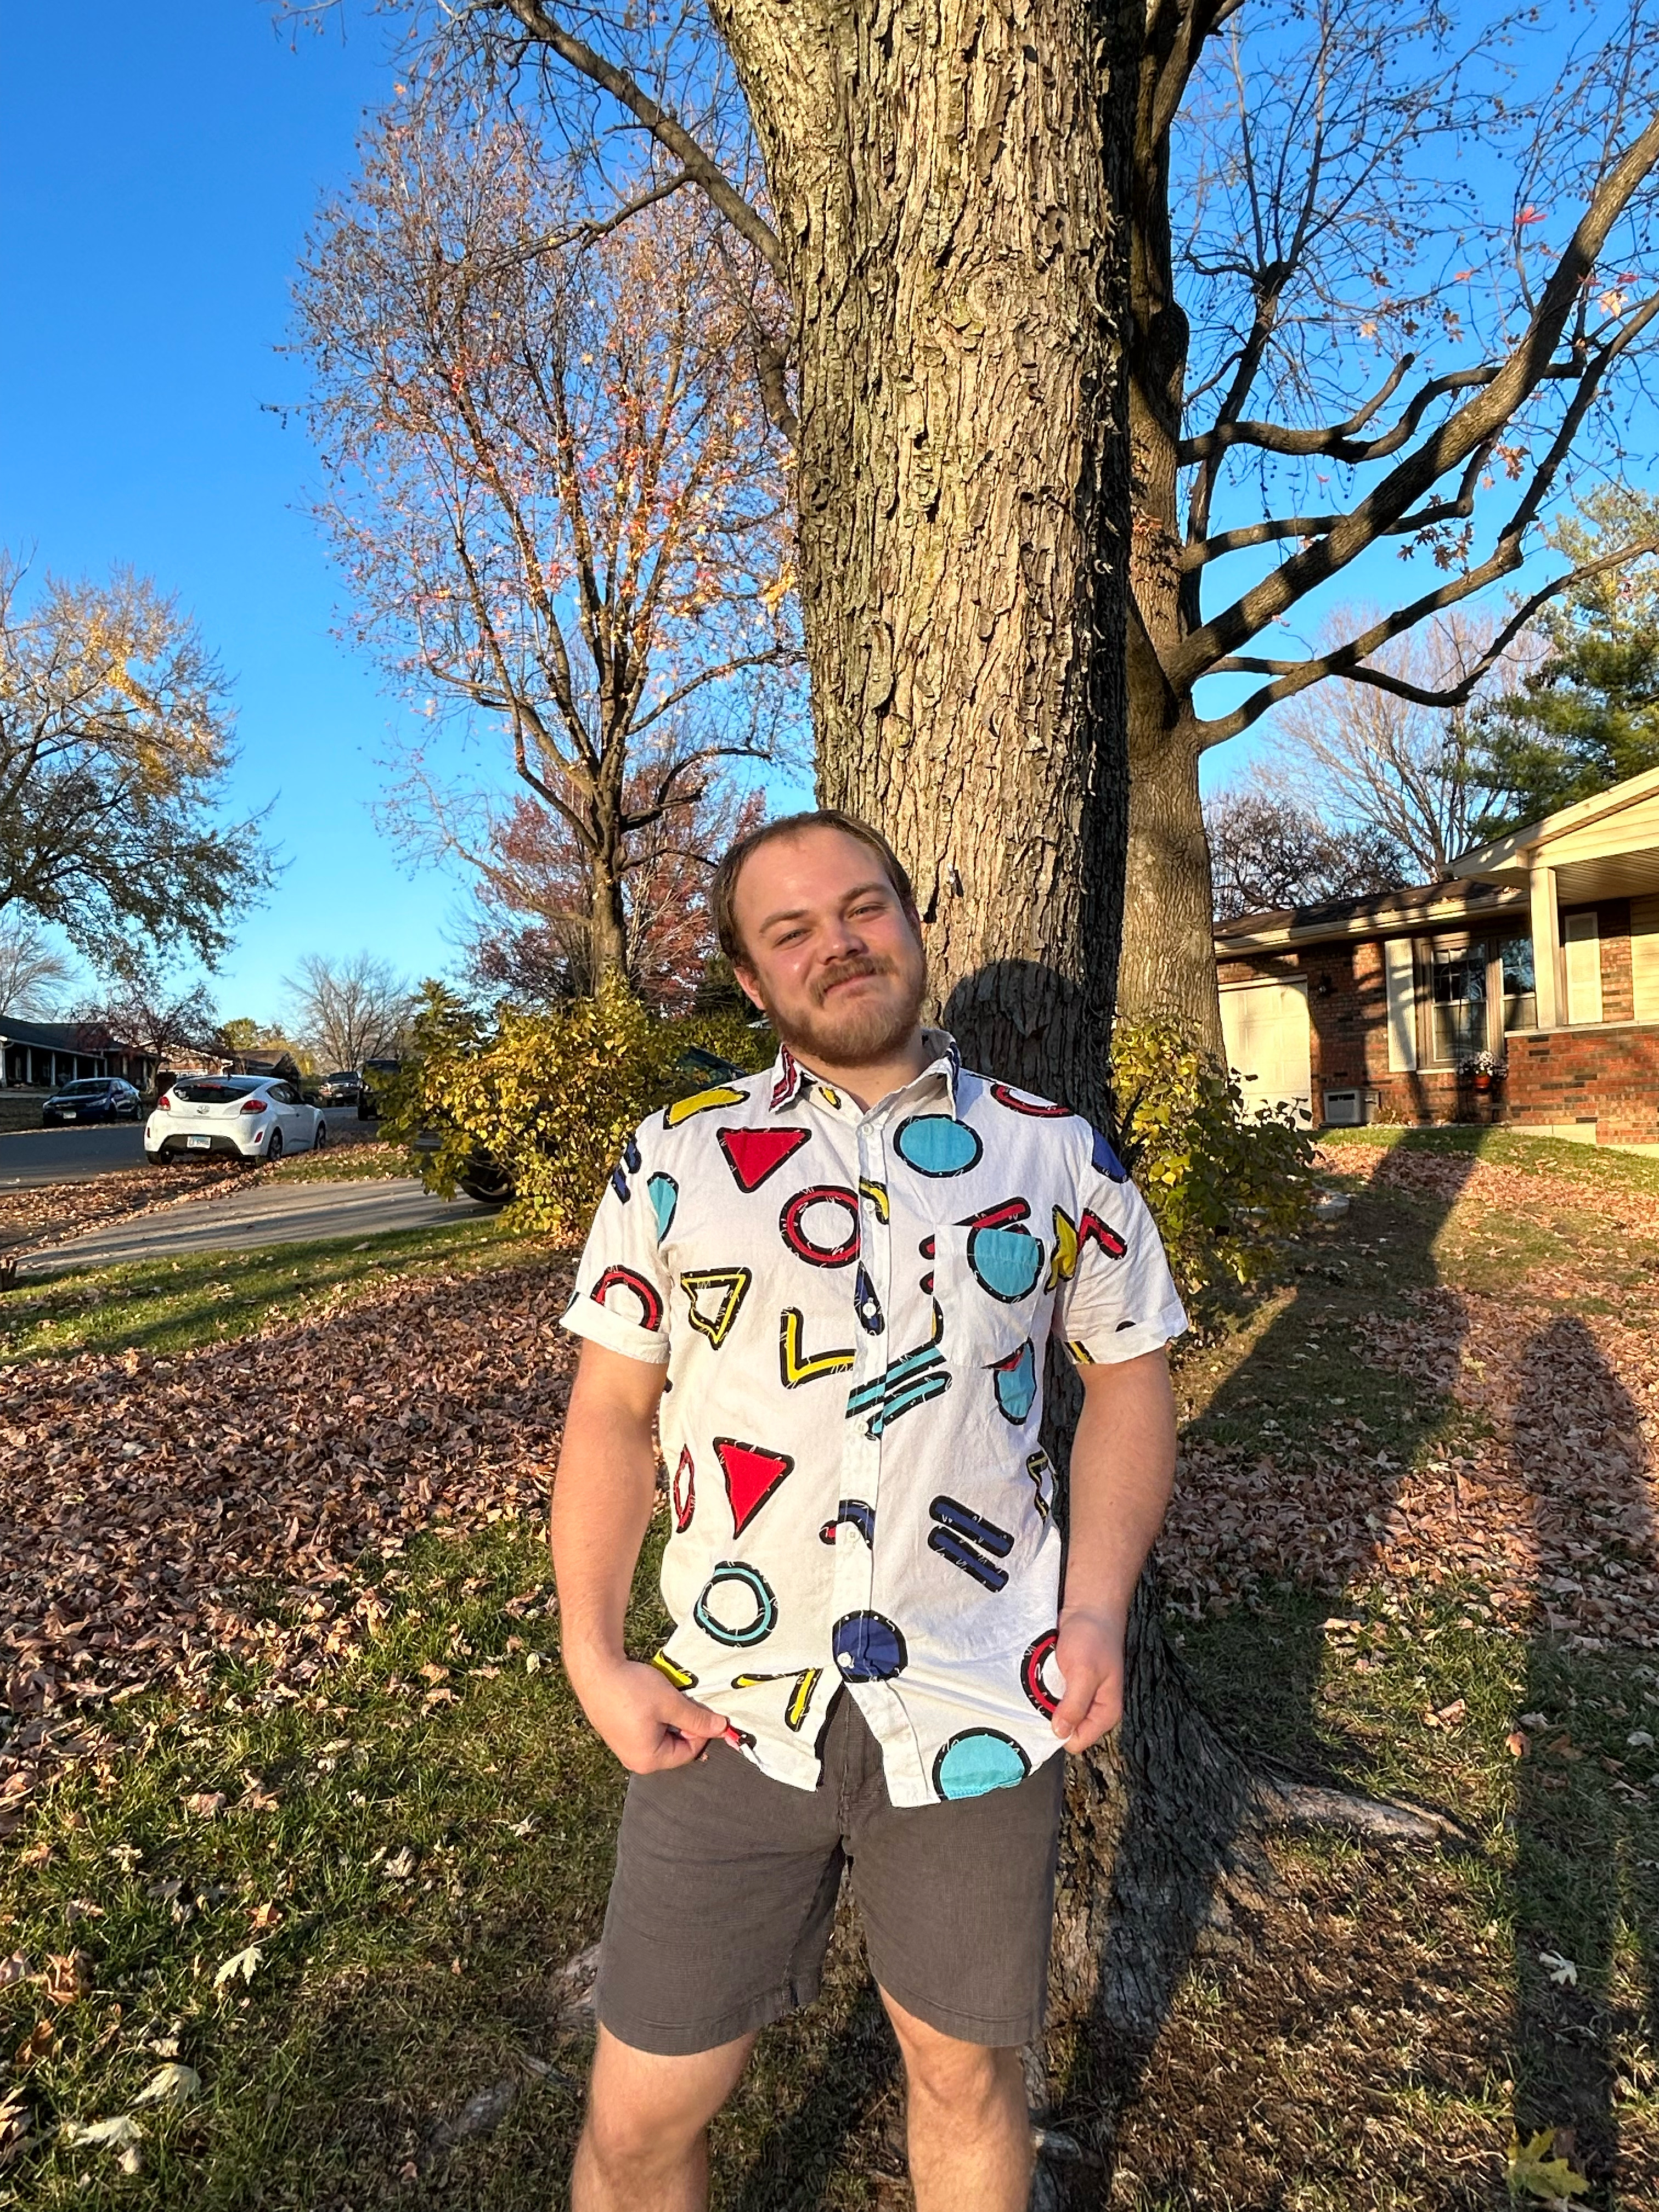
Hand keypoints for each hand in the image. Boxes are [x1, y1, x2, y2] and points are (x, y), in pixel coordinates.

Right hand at [570, 1654, 729, 1773]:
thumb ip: (698, 1719)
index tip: (705, 1709)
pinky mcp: (618, 1733)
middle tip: (684, 1701)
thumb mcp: (671, 1703)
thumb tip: (722, 1728)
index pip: (689, 1753)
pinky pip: (647, 1730)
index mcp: (648, 1760)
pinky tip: (651, 1698)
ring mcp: (625, 1747)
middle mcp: (635, 1760)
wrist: (595, 1670)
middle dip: (684, 1724)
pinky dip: (655, 1715)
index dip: (702, 1730)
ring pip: (662, 1736)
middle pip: (675, 1747)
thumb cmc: (630, 1689)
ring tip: (665, 1697)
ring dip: (670, 1717)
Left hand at [1049, 1608, 1125, 1753]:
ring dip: (1044, 1700)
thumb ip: (1074, 1705)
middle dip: (1050, 1715)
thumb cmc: (1093, 1637)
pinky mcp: (1067, 1684)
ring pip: (1055, 1713)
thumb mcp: (1084, 1673)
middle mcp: (1093, 1709)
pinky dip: (1042, 1688)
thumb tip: (1060, 1733)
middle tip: (1041, 1693)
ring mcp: (1079, 1696)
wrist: (1089, 1608)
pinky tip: (1039, 1675)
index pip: (1077, 1741)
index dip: (1059, 1731)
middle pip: (1065, 1729)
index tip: (1045, 1712)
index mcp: (1105, 1712)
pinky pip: (1050, 1696)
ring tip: (1040, 1681)